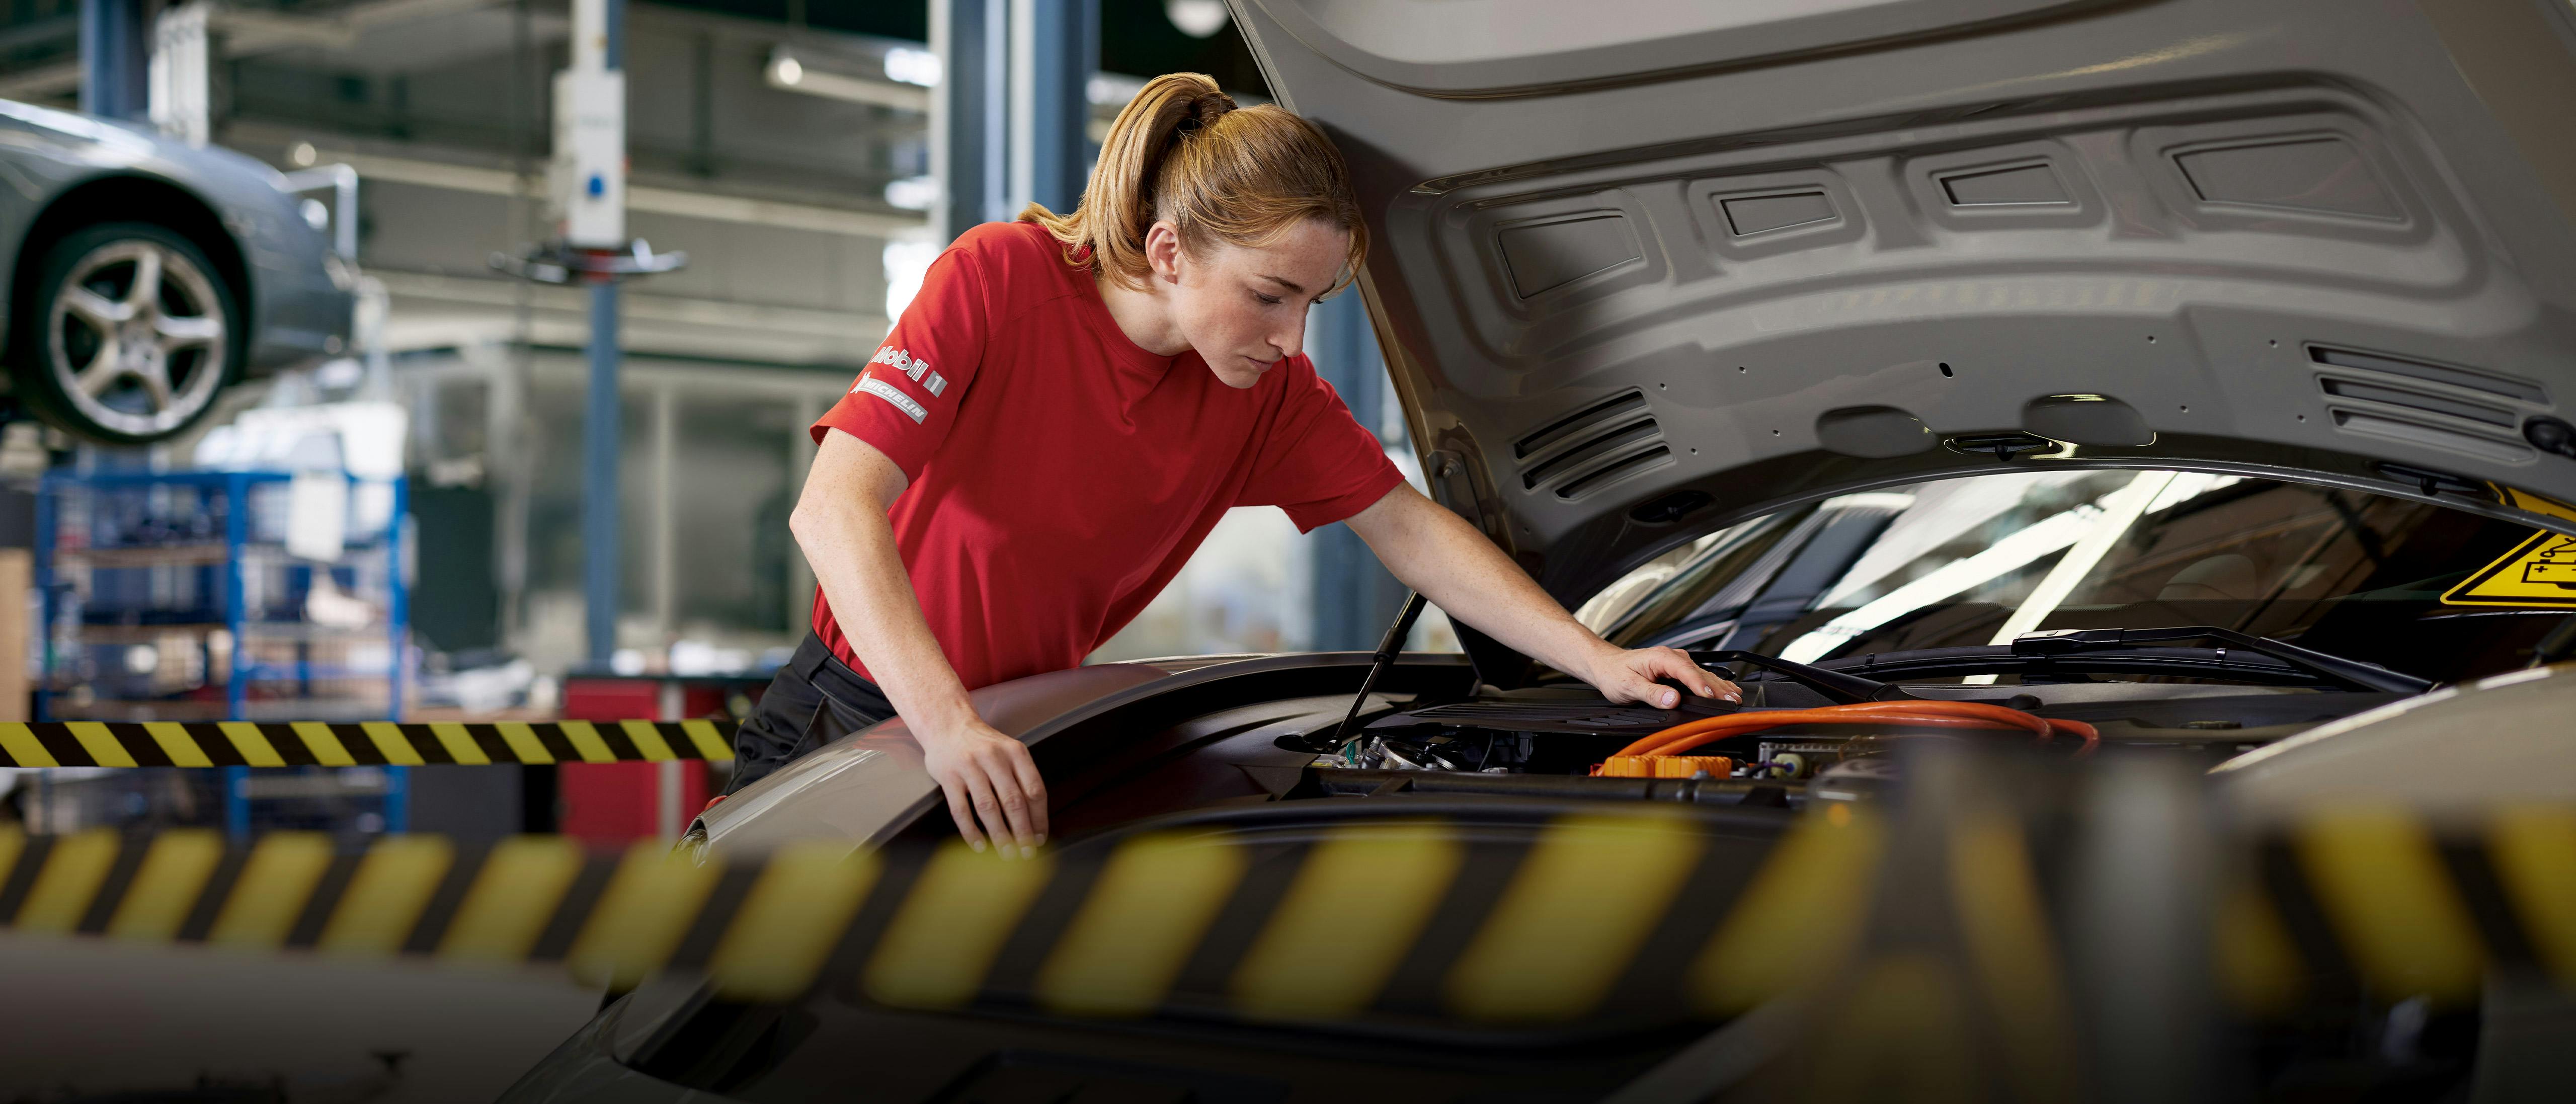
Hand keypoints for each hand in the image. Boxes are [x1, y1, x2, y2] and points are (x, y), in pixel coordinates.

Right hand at [917, 716, 1047, 855]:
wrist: (948, 724)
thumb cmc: (983, 745)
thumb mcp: (1009, 751)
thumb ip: (1022, 779)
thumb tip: (1035, 821)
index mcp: (1016, 752)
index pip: (1034, 790)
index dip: (1039, 818)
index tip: (1040, 839)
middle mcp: (994, 758)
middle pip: (1014, 801)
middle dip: (1022, 832)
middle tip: (1027, 854)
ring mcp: (969, 766)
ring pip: (988, 807)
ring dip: (999, 835)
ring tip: (1007, 854)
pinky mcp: (948, 777)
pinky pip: (961, 810)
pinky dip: (971, 831)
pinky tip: (979, 846)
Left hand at [1582, 645, 1742, 708]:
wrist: (1605, 665)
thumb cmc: (1614, 673)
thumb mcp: (1628, 686)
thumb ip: (1651, 693)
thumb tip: (1672, 699)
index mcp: (1661, 658)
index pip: (1686, 672)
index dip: (1700, 685)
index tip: (1711, 697)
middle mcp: (1672, 657)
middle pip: (1700, 673)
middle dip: (1718, 687)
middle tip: (1733, 701)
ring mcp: (1676, 662)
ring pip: (1703, 674)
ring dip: (1719, 686)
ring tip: (1735, 697)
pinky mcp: (1677, 669)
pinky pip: (1698, 676)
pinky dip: (1713, 684)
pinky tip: (1724, 689)